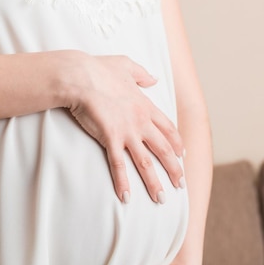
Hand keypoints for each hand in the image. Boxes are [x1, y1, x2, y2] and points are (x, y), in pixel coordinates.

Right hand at [64, 53, 184, 202]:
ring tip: (161, 199)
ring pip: (146, 162)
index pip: (168, 128)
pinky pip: (118, 165)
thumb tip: (154, 78)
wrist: (80, 76)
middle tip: (181, 185)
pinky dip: (122, 182)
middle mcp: (141, 122)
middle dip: (174, 169)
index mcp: (145, 106)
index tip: (183, 155)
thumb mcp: (126, 65)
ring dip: (154, 182)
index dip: (177, 143)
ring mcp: (127, 132)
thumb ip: (142, 74)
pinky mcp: (110, 139)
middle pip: (164, 150)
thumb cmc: (99, 69)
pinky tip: (126, 197)